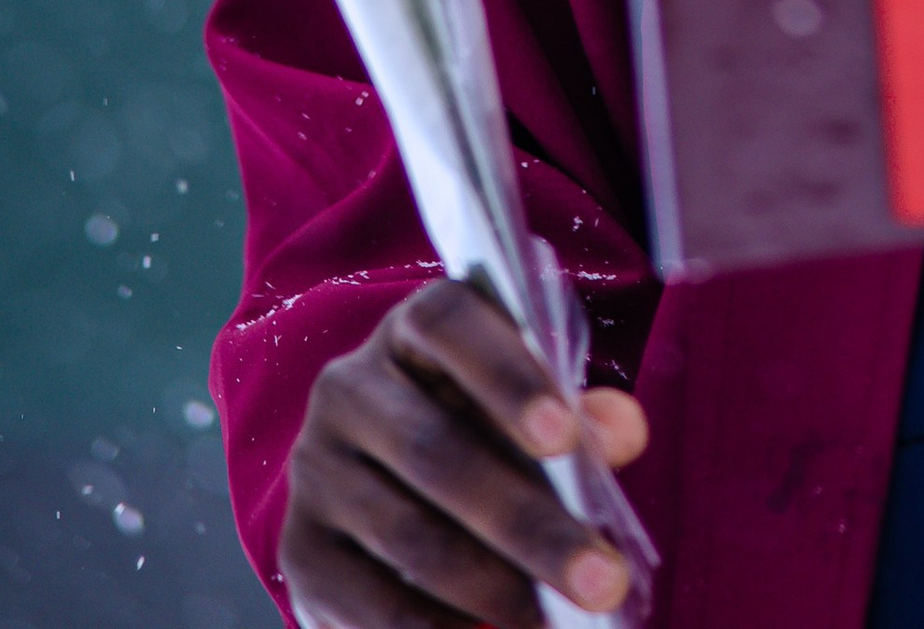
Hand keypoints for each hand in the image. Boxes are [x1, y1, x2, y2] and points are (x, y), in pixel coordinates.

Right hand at [279, 280, 646, 627]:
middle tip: (602, 579)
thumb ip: (579, 415)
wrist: (378, 487)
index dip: (506, 376)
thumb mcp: (525, 407)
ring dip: (493, 591)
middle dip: (528, 525)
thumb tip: (622, 433)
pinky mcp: (302, 553)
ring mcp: (318, 473)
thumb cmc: (480, 432)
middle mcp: (350, 390)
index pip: (448, 324)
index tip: (564, 438)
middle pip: (436, 451)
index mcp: (412, 333)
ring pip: (410, 538)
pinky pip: (373, 606)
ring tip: (553, 622)